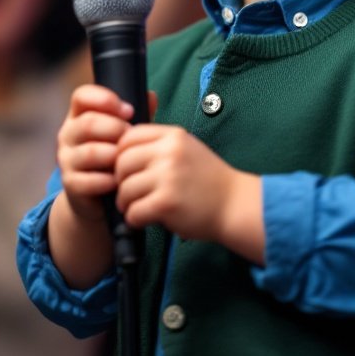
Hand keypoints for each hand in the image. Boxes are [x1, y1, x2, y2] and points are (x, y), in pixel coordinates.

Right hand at [56, 83, 157, 222]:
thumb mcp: (124, 133)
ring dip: (114, 155)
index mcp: (79, 115)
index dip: (104, 99)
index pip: (82, 96)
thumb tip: (151, 96)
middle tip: (132, 138)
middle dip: (116, 129)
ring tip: (128, 159)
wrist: (97, 197)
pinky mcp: (70, 184)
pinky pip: (89, 180)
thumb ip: (138, 113)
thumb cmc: (115, 156)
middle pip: (87, 123)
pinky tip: (120, 180)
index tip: (129, 110)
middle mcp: (68, 134)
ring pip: (89, 152)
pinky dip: (108, 181)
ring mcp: (66, 159)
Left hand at [114, 121, 262, 261]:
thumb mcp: (186, 148)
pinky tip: (145, 219)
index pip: (128, 137)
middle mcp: (169, 152)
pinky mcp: (166, 203)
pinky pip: (133, 212)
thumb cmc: (207, 179)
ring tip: (138, 207)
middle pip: (122, 162)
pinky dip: (134, 219)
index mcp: (173, 135)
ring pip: (125, 189)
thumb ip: (158, 144)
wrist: (233, 204)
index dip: (120, 154)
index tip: (127, 169)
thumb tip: (120, 148)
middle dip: (120, 181)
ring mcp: (168, 177)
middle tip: (130, 193)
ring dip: (126, 203)